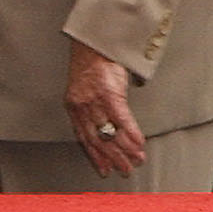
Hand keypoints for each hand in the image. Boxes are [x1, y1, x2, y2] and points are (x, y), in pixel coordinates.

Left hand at [65, 41, 145, 176]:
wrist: (95, 40)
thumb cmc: (92, 60)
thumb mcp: (84, 85)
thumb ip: (91, 104)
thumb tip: (106, 119)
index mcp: (73, 106)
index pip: (83, 138)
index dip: (94, 156)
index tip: (103, 170)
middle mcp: (82, 106)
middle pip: (98, 139)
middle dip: (112, 158)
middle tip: (124, 171)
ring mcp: (95, 101)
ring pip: (111, 133)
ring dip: (125, 150)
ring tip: (136, 161)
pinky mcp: (110, 94)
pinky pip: (122, 120)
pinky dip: (132, 134)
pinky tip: (139, 144)